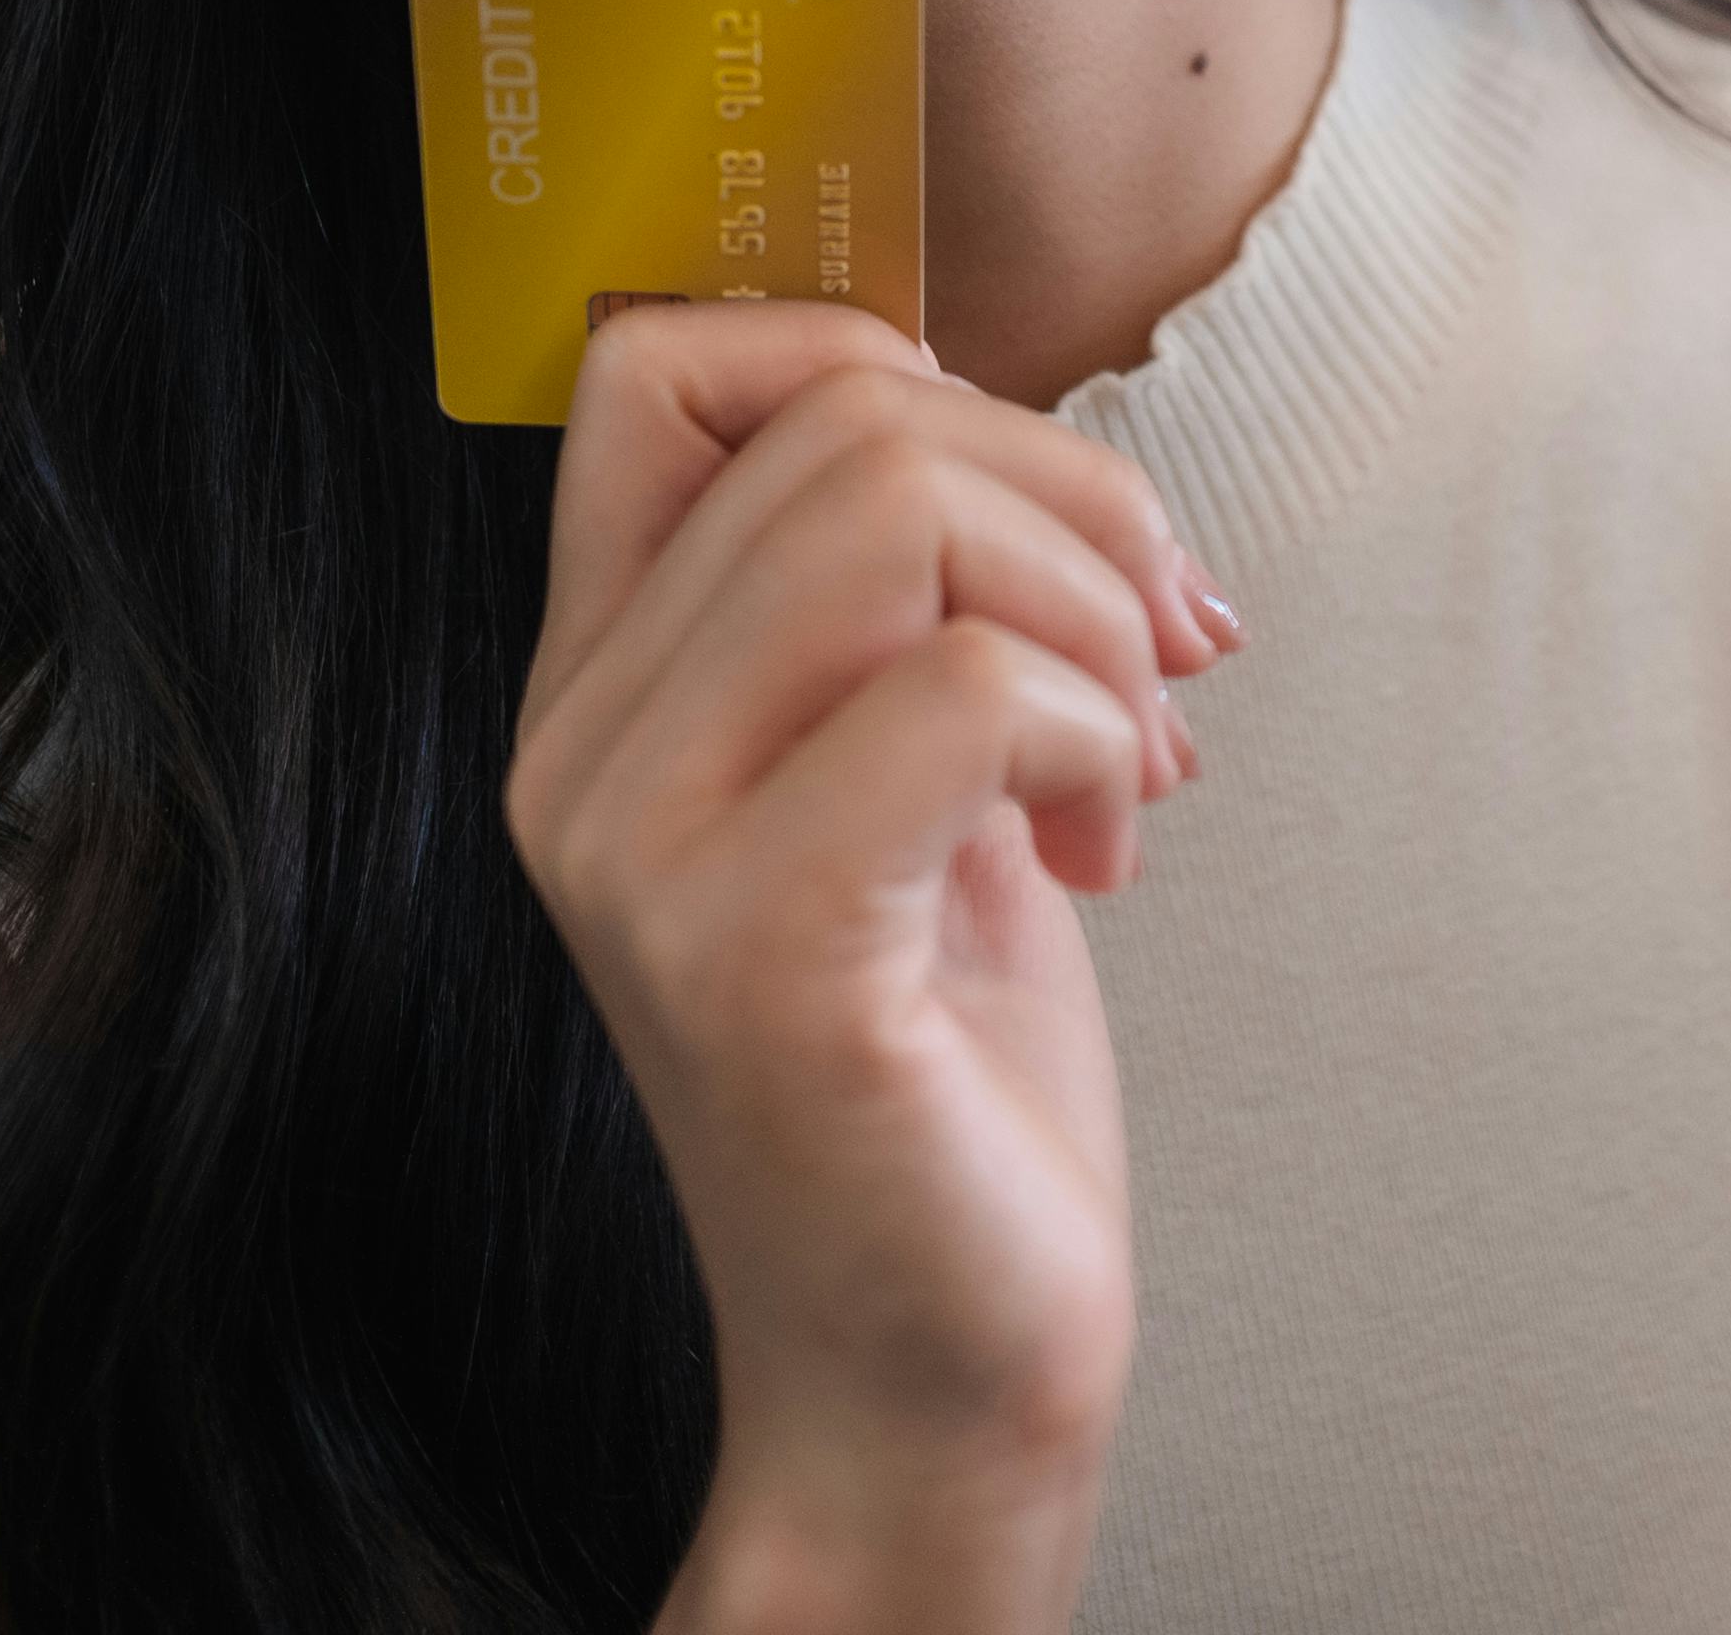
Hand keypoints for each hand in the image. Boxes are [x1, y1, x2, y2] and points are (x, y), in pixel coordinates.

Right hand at [510, 306, 1233, 1632]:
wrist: (941, 1373)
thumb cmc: (950, 1069)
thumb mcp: (907, 769)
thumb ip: (899, 594)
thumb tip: (1012, 415)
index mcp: (598, 692)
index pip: (658, 362)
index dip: (868, 356)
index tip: (1018, 502)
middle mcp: (577, 758)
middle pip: (840, 418)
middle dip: (1070, 497)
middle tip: (1153, 657)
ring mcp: (645, 858)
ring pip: (897, 517)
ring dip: (1091, 612)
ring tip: (1131, 759)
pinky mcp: (761, 956)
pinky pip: (961, 691)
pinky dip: (1092, 732)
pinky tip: (1106, 848)